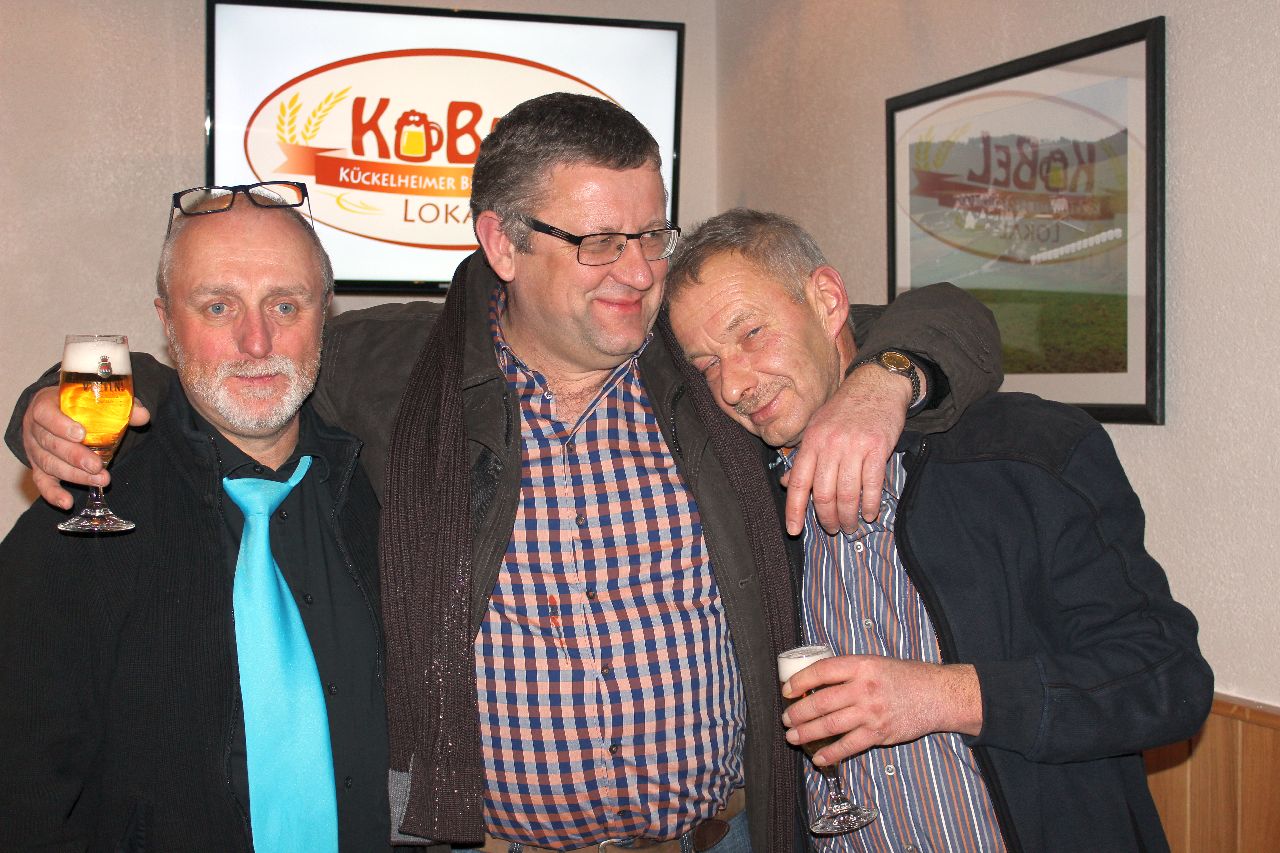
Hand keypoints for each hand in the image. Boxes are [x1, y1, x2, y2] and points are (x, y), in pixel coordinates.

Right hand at [24, 386, 150, 509]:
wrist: (59, 413)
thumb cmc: (79, 405)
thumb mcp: (95, 400)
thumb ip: (119, 406)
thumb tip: (144, 415)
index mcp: (45, 404)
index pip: (45, 413)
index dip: (60, 424)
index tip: (81, 434)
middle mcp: (35, 428)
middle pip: (50, 444)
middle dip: (75, 457)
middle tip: (97, 465)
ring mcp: (34, 449)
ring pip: (49, 464)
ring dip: (75, 475)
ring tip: (100, 480)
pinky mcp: (38, 468)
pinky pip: (42, 482)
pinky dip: (53, 494)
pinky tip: (67, 503)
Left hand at [780, 655, 980, 764]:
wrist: (936, 694)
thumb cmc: (904, 677)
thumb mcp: (874, 663)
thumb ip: (849, 672)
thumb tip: (816, 683)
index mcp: (860, 665)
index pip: (821, 671)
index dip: (799, 681)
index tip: (787, 690)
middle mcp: (863, 688)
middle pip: (821, 702)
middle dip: (798, 713)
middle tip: (785, 719)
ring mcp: (871, 712)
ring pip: (830, 725)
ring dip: (806, 733)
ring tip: (792, 736)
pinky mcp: (879, 733)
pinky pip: (848, 746)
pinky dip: (831, 754)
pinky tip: (818, 758)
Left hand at [781, 363, 919, 533]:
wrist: (876, 384)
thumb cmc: (844, 409)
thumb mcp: (816, 427)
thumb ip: (803, 457)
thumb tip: (785, 483)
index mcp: (811, 441)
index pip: (797, 482)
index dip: (794, 510)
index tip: (794, 530)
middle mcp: (830, 445)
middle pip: (823, 493)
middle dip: (828, 519)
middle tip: (834, 530)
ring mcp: (854, 446)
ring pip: (848, 493)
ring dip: (849, 516)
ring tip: (851, 526)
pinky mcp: (878, 447)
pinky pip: (872, 484)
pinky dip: (870, 504)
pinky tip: (869, 513)